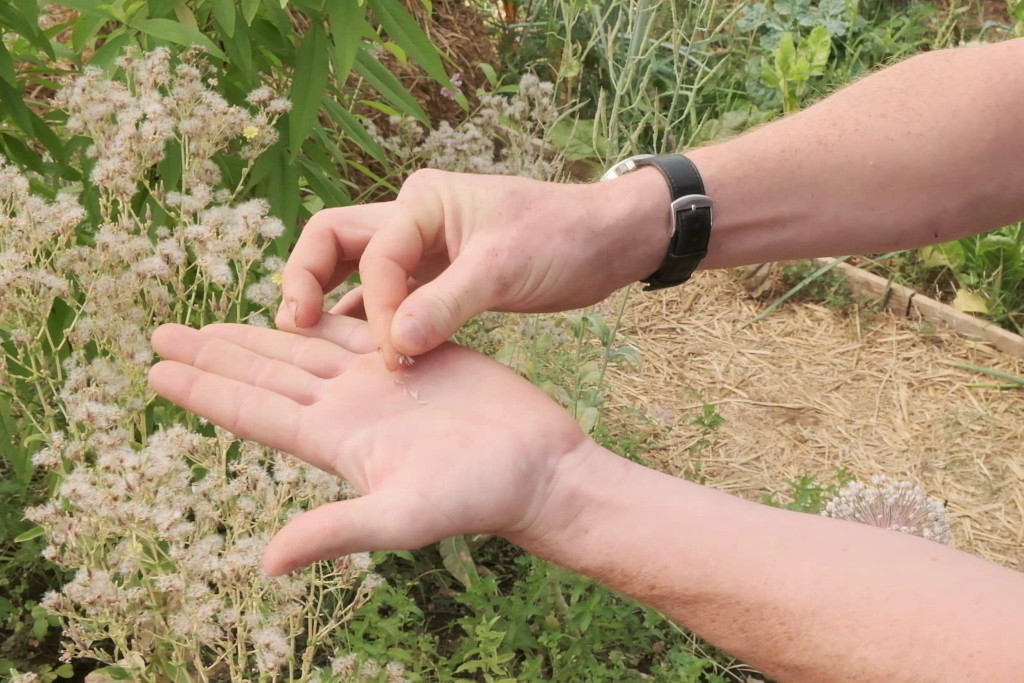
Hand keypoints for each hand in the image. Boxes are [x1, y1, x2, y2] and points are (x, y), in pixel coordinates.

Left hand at [148, 321, 587, 574]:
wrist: (536, 467)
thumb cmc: (477, 496)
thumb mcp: (402, 516)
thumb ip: (336, 530)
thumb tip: (266, 563)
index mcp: (335, 441)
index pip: (252, 411)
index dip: (202, 391)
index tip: (155, 372)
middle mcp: (347, 410)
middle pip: (264, 374)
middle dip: (213, 355)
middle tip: (160, 334)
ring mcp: (379, 382)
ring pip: (303, 350)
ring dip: (257, 334)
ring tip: (212, 323)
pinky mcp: (414, 356)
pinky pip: (355, 328)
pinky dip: (322, 315)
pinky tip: (297, 304)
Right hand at [276, 169, 670, 368]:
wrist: (607, 243)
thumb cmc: (561, 238)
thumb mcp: (504, 268)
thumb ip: (446, 305)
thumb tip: (391, 344)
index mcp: (422, 202)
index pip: (372, 254)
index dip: (374, 304)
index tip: (392, 351)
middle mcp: (413, 219)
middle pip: (334, 243)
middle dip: (308, 281)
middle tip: (293, 329)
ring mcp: (424, 249)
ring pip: (357, 273)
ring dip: (334, 304)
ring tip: (309, 347)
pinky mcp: (440, 278)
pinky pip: (390, 298)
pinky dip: (371, 322)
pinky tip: (357, 355)